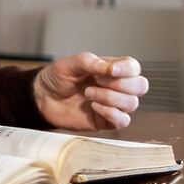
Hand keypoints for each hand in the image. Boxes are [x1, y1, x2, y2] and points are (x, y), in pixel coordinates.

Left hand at [32, 53, 147, 130]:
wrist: (43, 97)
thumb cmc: (58, 78)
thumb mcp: (69, 64)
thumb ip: (90, 63)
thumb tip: (111, 68)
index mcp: (111, 69)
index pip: (133, 68)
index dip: (127, 69)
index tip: (111, 70)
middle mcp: (116, 87)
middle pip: (141, 86)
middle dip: (121, 84)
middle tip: (97, 81)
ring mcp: (113, 104)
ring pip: (132, 103)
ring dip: (110, 97)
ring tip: (88, 93)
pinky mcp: (106, 120)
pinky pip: (123, 121)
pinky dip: (111, 113)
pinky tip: (94, 107)